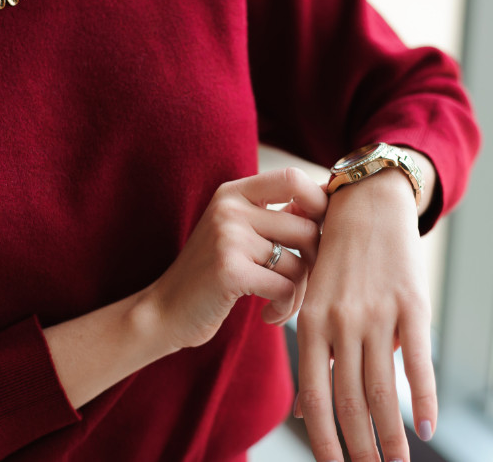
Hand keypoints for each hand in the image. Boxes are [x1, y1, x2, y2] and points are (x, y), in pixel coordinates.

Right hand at [148, 168, 327, 349]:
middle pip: (306, 227)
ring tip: (282, 304)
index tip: (320, 232)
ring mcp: (228, 236)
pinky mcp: (229, 270)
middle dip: (316, 263)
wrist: (163, 312)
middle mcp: (230, 208)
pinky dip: (285, 307)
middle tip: (301, 285)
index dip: (319, 202)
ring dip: (299, 292)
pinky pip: (286, 287)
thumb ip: (276, 216)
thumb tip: (329, 200)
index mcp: (234, 193)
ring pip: (300, 262)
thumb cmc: (211, 276)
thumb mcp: (238, 234)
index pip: (293, 177)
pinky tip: (269, 315)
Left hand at [296, 169, 436, 461]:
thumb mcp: (313, 301)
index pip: (316, 396)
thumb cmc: (336, 260)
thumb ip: (311, 357)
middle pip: (352, 401)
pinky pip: (419, 362)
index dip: (324, 440)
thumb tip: (303, 413)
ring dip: (391, 436)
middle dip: (360, 448)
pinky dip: (424, 398)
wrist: (367, 205)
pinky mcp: (413, 305)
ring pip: (384, 389)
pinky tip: (427, 427)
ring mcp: (378, 314)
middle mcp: (342, 323)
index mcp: (312, 324)